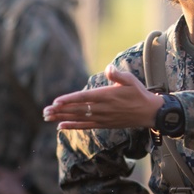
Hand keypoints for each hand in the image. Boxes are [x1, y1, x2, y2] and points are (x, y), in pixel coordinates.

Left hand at [43, 65, 162, 129]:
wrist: (149, 112)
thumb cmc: (138, 93)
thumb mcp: (131, 80)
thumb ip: (118, 74)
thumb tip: (109, 68)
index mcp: (106, 96)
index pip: (83, 98)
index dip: (69, 100)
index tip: (55, 102)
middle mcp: (102, 108)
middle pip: (77, 109)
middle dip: (60, 110)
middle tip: (44, 111)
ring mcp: (102, 117)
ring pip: (78, 118)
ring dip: (62, 117)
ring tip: (47, 117)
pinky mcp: (104, 124)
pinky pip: (85, 126)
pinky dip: (72, 126)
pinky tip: (61, 126)